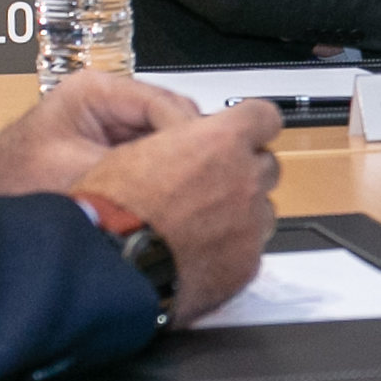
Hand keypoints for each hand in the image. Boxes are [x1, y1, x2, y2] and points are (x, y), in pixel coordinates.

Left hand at [0, 72, 200, 197]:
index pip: (164, 103)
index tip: (204, 171)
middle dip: (190, 154)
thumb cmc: (11, 180)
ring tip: (189, 200)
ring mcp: (117, 124)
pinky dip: (167, 179)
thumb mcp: (72, 175)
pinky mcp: (120, 148)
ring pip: (172, 140)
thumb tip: (176, 178)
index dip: (188, 139)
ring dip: (180, 169)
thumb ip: (125, 172)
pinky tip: (171, 203)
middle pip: (175, 119)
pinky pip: (158, 159)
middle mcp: (110, 101)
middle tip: (203, 190)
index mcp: (95, 91)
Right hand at [70, 98, 281, 323]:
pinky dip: (231, 251)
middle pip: (267, 166)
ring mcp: (250, 223)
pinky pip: (250, 251)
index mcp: (221, 141)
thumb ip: (179, 143)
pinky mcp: (246, 263)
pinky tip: (200, 253)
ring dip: (242, 213)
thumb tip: (181, 148)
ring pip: (263, 211)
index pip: (264, 118)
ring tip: (203, 224)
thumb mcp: (138, 150)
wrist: (113, 260)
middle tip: (214, 185)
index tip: (245, 134)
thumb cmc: (116, 207)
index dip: (253, 126)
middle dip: (245, 172)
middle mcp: (245, 179)